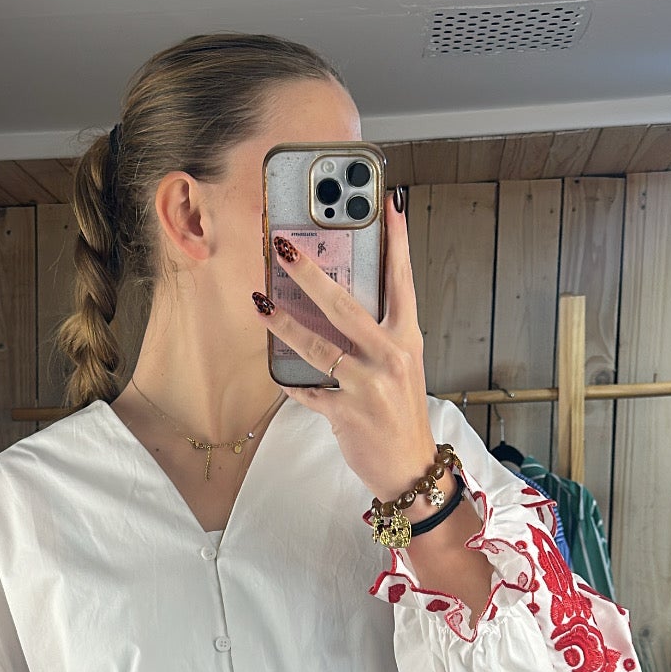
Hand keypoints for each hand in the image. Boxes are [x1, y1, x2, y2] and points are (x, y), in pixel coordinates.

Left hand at [253, 190, 437, 503]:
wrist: (410, 466)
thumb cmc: (400, 412)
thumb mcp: (401, 366)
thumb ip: (377, 334)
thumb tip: (337, 302)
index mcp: (407, 338)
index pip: (402, 280)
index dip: (397, 242)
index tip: (389, 205)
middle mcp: (390, 356)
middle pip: (345, 305)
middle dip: (310, 274)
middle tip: (284, 248)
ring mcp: (368, 385)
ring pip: (318, 346)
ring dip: (283, 323)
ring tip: (260, 301)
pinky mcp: (347, 412)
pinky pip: (308, 392)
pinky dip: (290, 383)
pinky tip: (274, 370)